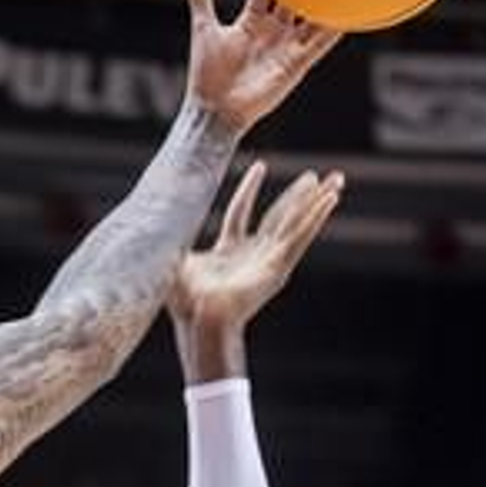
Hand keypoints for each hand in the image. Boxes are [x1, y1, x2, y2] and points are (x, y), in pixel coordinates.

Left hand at [170, 160, 343, 378]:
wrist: (201, 321)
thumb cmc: (185, 302)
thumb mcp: (175, 259)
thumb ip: (172, 236)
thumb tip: (149, 215)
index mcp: (227, 252)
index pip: (240, 212)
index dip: (249, 189)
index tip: (261, 165)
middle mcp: (251, 255)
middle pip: (278, 216)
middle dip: (297, 196)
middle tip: (316, 175)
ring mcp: (268, 260)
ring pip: (296, 222)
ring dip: (316, 200)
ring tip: (335, 180)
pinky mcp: (279, 266)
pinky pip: (301, 235)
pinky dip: (317, 216)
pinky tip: (331, 199)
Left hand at [184, 0, 340, 135]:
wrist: (215, 109)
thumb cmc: (206, 73)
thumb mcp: (205, 28)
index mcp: (251, 21)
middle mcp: (272, 32)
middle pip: (295, 0)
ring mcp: (286, 47)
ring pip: (312, 20)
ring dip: (326, 3)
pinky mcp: (296, 64)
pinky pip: (320, 44)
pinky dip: (335, 30)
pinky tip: (350, 14)